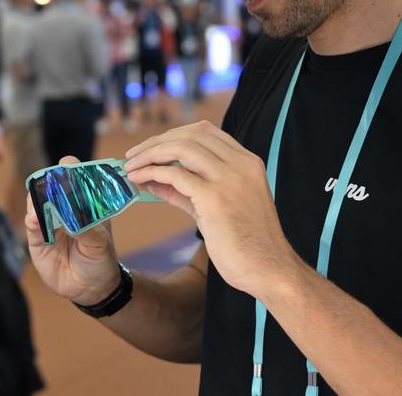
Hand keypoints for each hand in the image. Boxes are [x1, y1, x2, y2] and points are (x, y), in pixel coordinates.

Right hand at [25, 156, 121, 305]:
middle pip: (50, 186)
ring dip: (38, 200)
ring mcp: (49, 223)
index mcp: (82, 203)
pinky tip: (35, 219)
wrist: (92, 289)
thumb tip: (68, 219)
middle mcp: (63, 209)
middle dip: (49, 182)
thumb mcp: (100, 242)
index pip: (73, 177)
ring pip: (37, 203)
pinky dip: (32, 220)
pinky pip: (31, 225)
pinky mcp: (37, 240)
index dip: (69, 169)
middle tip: (51, 183)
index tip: (67, 166)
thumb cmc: (100, 259)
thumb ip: (85, 229)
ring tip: (42, 202)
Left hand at [124, 120, 298, 298]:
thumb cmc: (246, 245)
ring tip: (130, 166)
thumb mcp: (214, 209)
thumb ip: (185, 192)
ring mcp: (230, 179)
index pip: (205, 131)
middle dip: (156, 142)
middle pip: (190, 134)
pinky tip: (138, 180)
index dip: (172, 135)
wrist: (271, 271)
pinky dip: (152, 173)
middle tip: (132, 156)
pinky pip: (175, 175)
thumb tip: (152, 180)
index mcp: (247, 162)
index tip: (150, 147)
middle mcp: (241, 164)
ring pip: (181, 147)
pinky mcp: (216, 199)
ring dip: (150, 154)